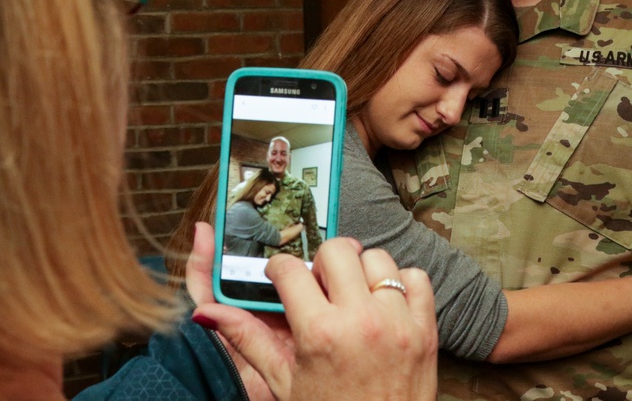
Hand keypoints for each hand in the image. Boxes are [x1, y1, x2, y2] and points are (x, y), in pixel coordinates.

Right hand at [189, 223, 437, 400]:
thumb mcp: (284, 382)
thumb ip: (248, 339)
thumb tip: (206, 313)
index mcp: (319, 333)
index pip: (290, 270)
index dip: (279, 269)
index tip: (281, 277)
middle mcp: (360, 321)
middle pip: (337, 250)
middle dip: (322, 262)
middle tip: (319, 285)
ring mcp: (397, 323)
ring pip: (378, 258)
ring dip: (362, 271)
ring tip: (353, 296)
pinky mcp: (425, 329)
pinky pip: (416, 279)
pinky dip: (402, 284)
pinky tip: (384, 305)